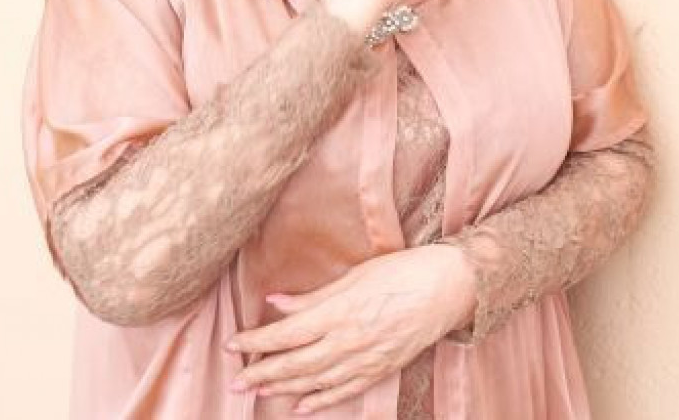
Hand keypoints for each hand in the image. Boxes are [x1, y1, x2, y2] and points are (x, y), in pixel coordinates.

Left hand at [224, 245, 476, 414]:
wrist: (445, 289)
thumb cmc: (398, 272)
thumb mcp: (352, 276)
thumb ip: (311, 296)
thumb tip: (273, 302)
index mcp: (338, 312)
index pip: (286, 334)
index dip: (257, 342)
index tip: (233, 345)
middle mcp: (348, 341)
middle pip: (296, 364)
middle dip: (262, 373)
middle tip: (235, 381)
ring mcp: (365, 360)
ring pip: (315, 382)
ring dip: (283, 389)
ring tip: (257, 392)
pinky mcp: (380, 370)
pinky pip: (344, 391)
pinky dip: (320, 402)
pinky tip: (301, 408)